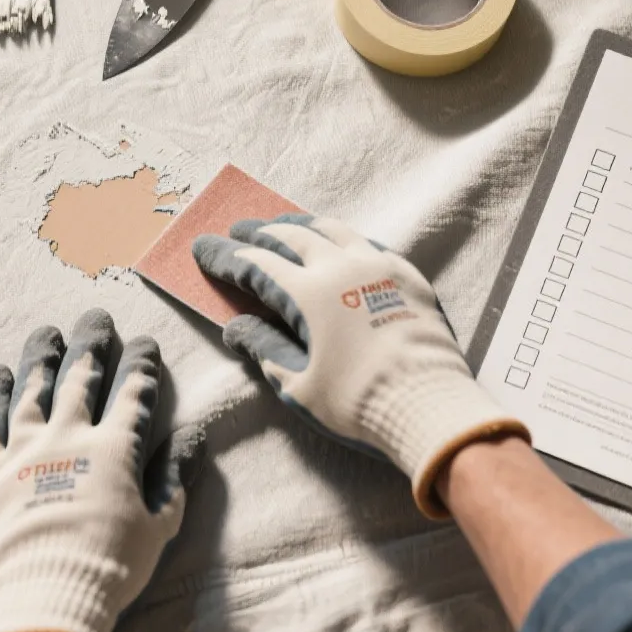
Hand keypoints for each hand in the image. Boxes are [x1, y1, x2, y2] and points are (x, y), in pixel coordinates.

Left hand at [0, 309, 199, 631]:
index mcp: (114, 450)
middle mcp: (69, 437)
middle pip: (80, 378)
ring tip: (46, 334)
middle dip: (91, 344)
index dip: (141, 365)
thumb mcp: (159, 527)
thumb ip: (173, 481)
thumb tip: (189, 442)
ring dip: (41, 358)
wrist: (50, 593)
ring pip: (32, 390)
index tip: (145, 344)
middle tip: (96, 318)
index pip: (133, 394)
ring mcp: (26, 450)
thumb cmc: (112, 566)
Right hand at [192, 213, 527, 517]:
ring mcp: (378, 266)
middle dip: (260, 233)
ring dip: (301, 226)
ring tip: (284, 226)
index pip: (255, 265)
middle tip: (239, 231)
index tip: (203, 247)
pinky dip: (342, 237)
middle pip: (292, 237)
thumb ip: (264, 348)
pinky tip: (338, 242)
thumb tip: (235, 327)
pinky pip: (368, 243)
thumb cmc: (357, 403)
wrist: (428, 406)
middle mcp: (341, 268)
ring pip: (333, 230)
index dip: (225, 257)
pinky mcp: (407, 275)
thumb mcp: (298, 385)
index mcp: (308, 294)